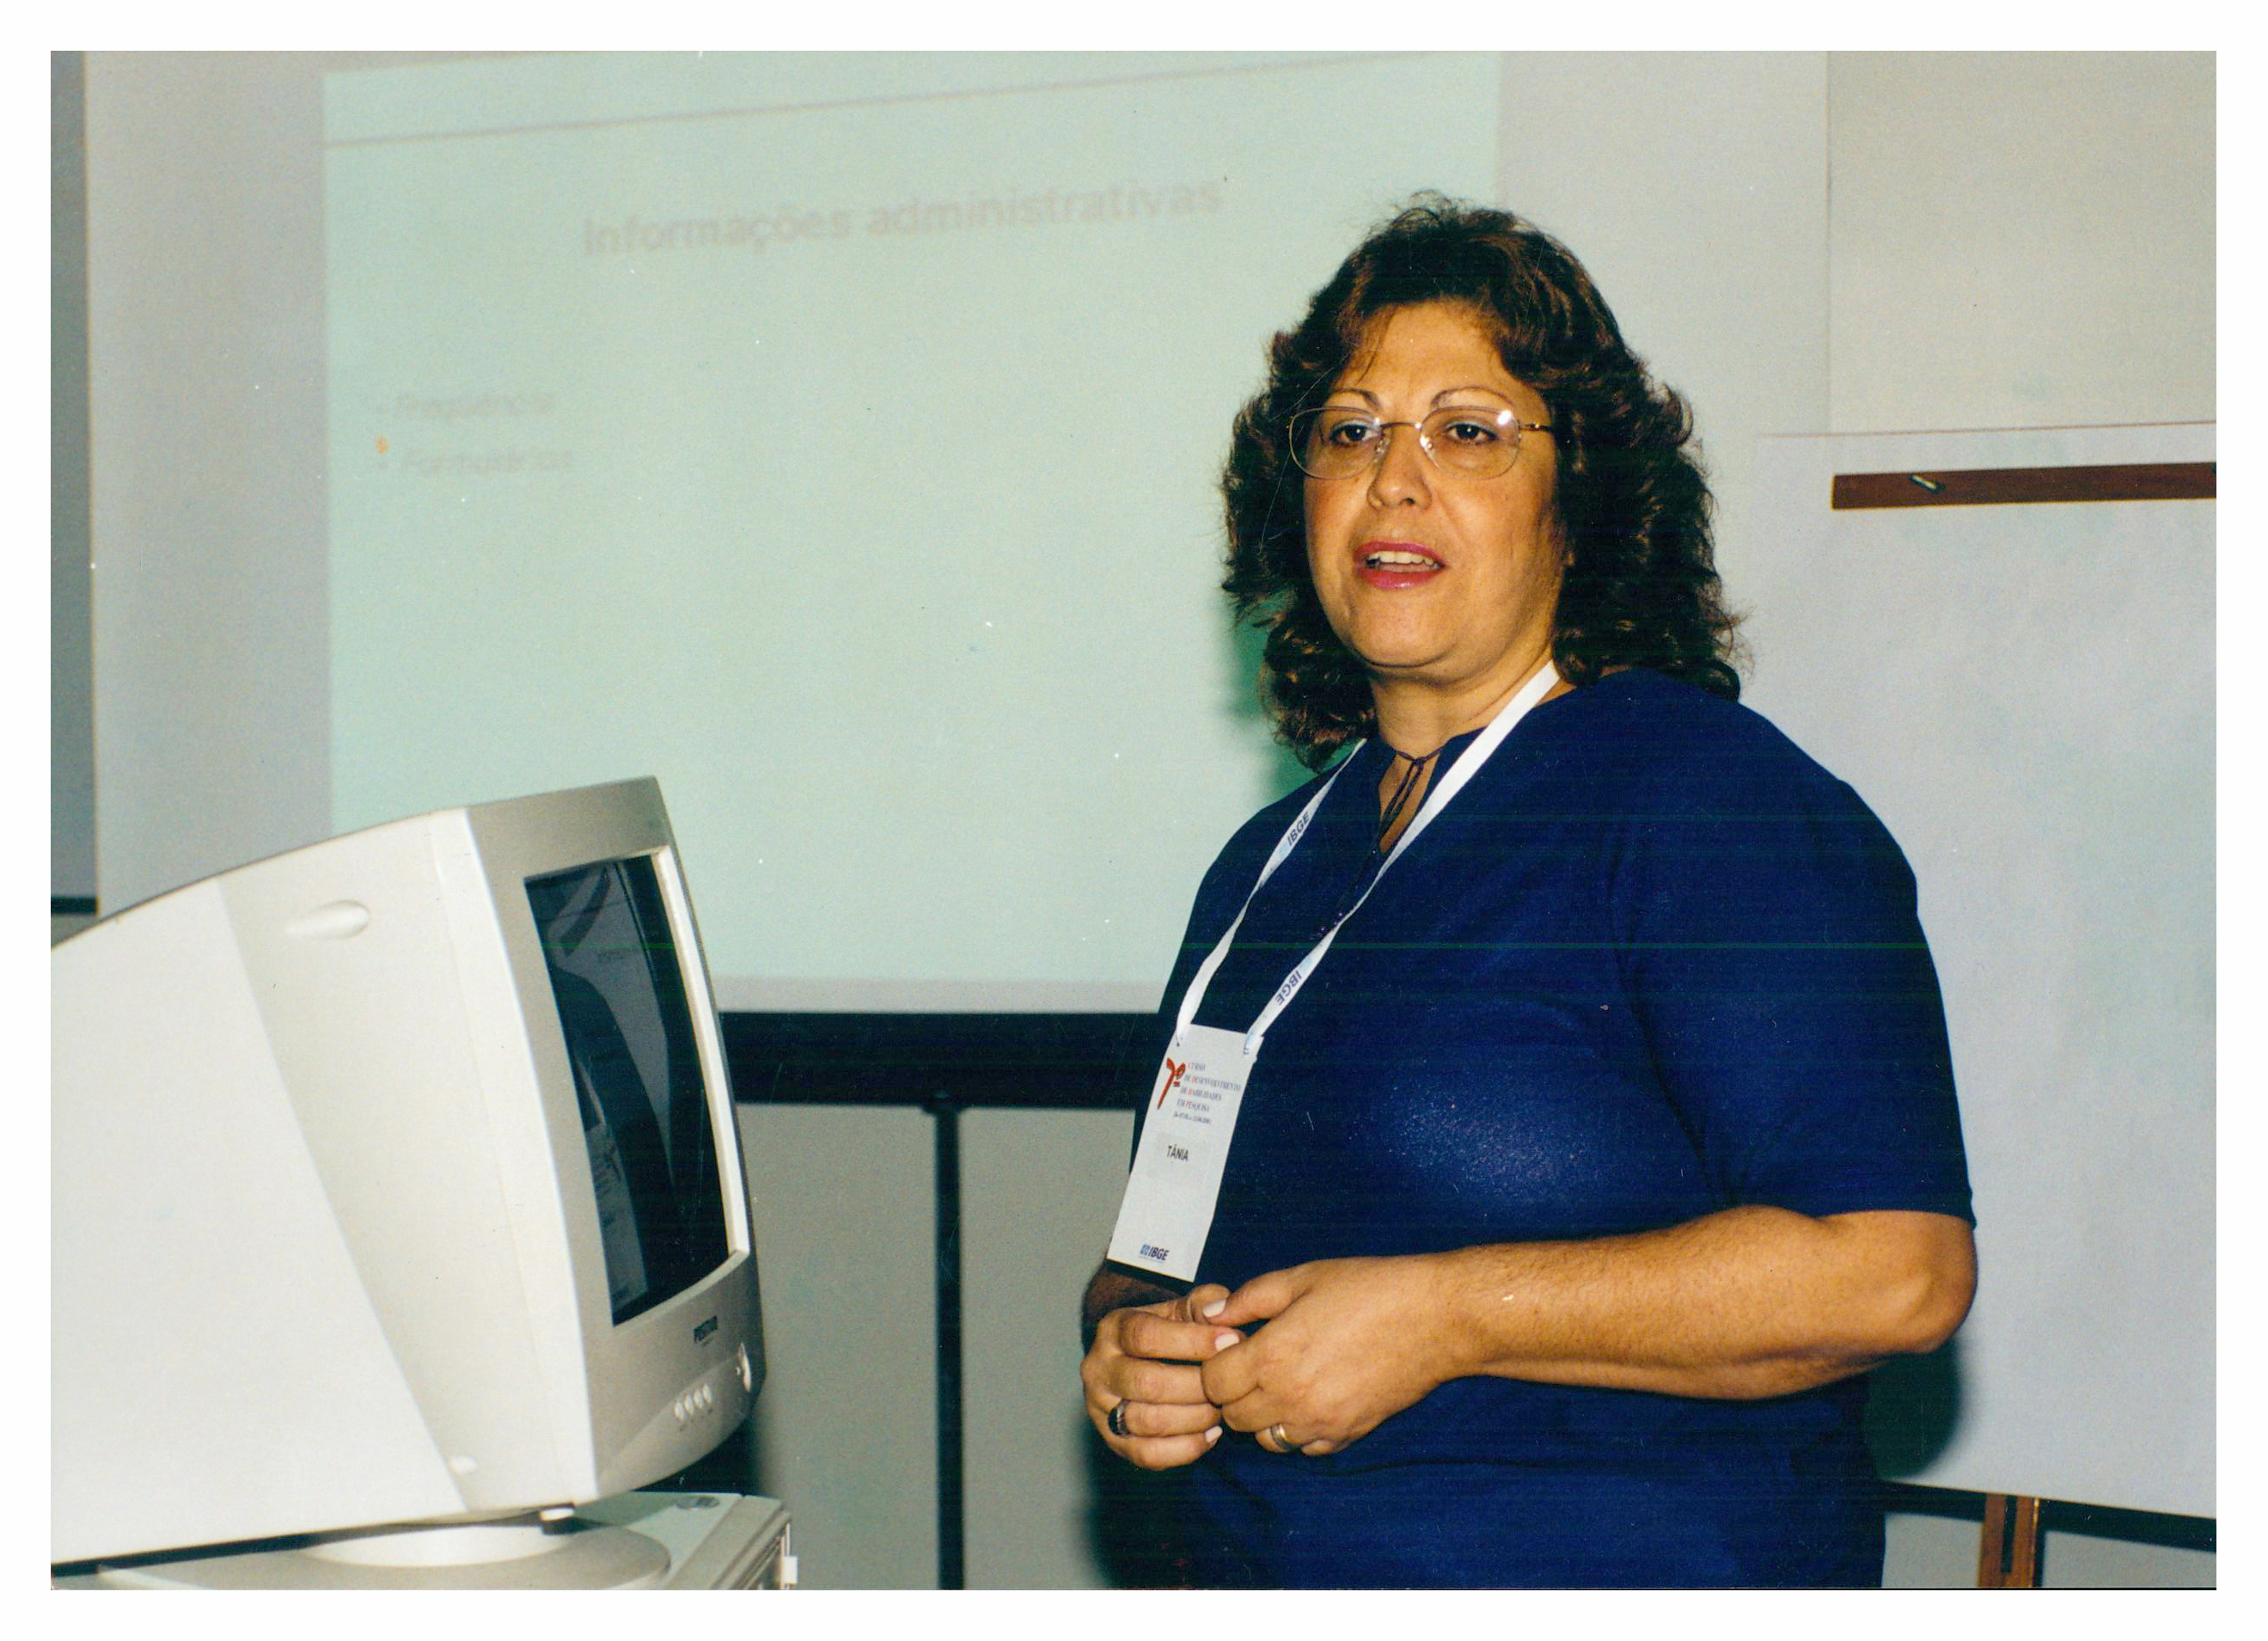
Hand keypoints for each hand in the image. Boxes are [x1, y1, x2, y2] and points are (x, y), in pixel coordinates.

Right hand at [1081, 1283, 1241, 1470]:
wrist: (1139, 1361)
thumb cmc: (1170, 1332)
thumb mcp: (1183, 1308)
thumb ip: (1205, 1303)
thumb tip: (1222, 1318)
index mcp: (1113, 1328)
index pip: (1145, 1336)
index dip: (1191, 1341)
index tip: (1231, 1342)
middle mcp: (1098, 1368)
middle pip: (1148, 1383)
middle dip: (1198, 1386)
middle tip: (1229, 1384)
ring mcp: (1100, 1409)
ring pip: (1148, 1422)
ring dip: (1195, 1418)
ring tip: (1221, 1408)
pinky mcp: (1113, 1441)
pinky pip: (1148, 1455)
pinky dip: (1186, 1448)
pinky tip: (1211, 1434)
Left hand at [1199, 1257, 1456, 1455]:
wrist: (1434, 1319)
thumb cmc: (1369, 1290)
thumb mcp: (1302, 1278)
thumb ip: (1250, 1299)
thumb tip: (1212, 1315)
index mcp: (1272, 1356)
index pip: (1213, 1383)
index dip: (1215, 1364)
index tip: (1233, 1346)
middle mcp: (1290, 1398)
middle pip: (1233, 1418)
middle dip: (1234, 1392)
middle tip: (1253, 1364)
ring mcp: (1320, 1422)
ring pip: (1266, 1440)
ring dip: (1264, 1415)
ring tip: (1282, 1383)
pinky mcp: (1348, 1434)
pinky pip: (1305, 1448)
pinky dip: (1299, 1430)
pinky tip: (1312, 1399)